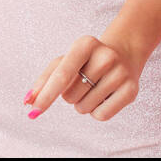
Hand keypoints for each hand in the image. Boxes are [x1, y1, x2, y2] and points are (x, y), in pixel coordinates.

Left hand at [24, 34, 144, 121]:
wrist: (124, 52)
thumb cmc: (87, 60)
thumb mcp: (65, 60)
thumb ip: (44, 80)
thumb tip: (28, 101)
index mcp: (86, 44)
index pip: (62, 74)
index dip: (46, 95)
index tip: (33, 111)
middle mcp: (106, 56)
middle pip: (70, 95)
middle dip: (70, 95)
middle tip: (84, 81)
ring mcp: (121, 72)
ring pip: (84, 108)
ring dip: (83, 104)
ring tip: (95, 87)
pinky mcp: (132, 90)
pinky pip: (101, 115)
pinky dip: (97, 112)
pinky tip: (105, 96)